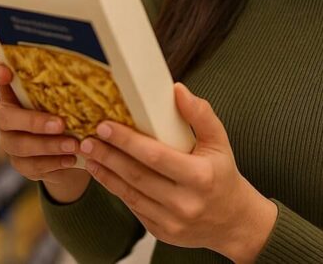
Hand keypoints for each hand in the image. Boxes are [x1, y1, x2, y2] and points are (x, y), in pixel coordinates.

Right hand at [0, 59, 90, 201]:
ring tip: (74, 145)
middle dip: (33, 121)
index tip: (6, 72)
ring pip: (19, 145)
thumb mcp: (69, 98)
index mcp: (15, 91)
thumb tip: (95, 73)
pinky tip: (72, 159)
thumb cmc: (71, 114)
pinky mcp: (21, 164)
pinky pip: (31, 165)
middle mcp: (7, 115)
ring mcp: (10, 141)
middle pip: (3, 116)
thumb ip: (68, 86)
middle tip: (60, 124)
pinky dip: (54, 163)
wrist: (74, 153)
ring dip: (48, 145)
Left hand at [78, 83, 277, 261]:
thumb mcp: (220, 142)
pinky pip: (134, 208)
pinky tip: (105, 174)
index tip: (106, 126)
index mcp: (200, 176)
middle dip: (109, 156)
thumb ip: (201, 114)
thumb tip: (177, 90)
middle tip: (88, 139)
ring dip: (106, 173)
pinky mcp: (162, 232)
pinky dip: (117, 189)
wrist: (234, 221)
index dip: (127, 141)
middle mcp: (185, 203)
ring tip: (90, 155)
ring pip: (130, 194)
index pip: (155, 156)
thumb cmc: (223, 175)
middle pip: (137, 176)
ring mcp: (172, 222)